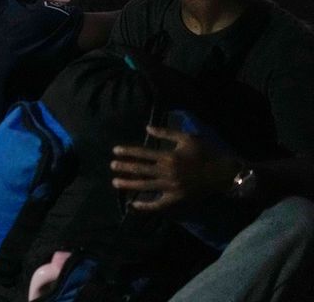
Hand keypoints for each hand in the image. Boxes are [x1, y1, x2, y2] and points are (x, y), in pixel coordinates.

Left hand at [111, 126, 238, 210]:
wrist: (224, 173)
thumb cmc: (206, 153)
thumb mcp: (187, 138)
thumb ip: (166, 133)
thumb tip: (147, 128)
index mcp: (169, 157)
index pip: (143, 154)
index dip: (128, 152)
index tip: (115, 151)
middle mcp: (167, 172)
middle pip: (141, 170)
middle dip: (124, 167)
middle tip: (112, 166)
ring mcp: (171, 187)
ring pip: (145, 186)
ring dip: (129, 184)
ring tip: (115, 182)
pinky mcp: (177, 199)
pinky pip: (158, 204)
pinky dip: (146, 206)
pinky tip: (134, 204)